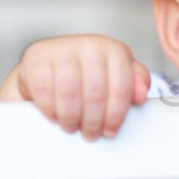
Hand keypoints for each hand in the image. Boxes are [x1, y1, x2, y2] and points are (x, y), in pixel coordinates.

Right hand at [0, 35, 151, 139]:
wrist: (44, 68)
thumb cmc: (84, 76)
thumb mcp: (114, 78)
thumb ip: (134, 83)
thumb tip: (141, 94)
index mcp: (113, 50)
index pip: (121, 86)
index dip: (116, 114)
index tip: (111, 130)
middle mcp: (89, 44)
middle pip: (95, 92)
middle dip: (94, 120)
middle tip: (91, 134)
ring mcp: (61, 48)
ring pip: (70, 93)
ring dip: (72, 118)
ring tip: (73, 127)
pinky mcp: (36, 57)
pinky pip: (45, 90)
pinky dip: (50, 109)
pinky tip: (55, 116)